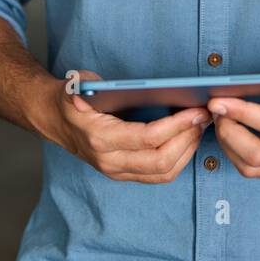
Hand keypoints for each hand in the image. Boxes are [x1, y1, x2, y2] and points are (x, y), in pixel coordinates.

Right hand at [31, 70, 211, 182]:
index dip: (178, 126)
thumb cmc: (71, 99)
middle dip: (188, 139)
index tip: (196, 110)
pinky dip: (179, 160)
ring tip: (200, 127)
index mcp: (100, 138)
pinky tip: (188, 140)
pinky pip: (158, 176)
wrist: (54, 120)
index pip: (149, 139)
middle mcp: (109, 161)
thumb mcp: (76, 85)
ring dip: (188, 151)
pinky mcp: (124, 174)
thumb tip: (105, 85)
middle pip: (161, 162)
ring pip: (163, 173)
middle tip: (204, 117)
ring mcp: (117, 171)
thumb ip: (88, 84)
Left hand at [205, 59, 259, 177]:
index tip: (220, 100)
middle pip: (255, 155)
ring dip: (228, 146)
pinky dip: (236, 155)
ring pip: (252, 167)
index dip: (243, 113)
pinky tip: (230, 133)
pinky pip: (256, 170)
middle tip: (216, 109)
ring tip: (220, 120)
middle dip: (228, 133)